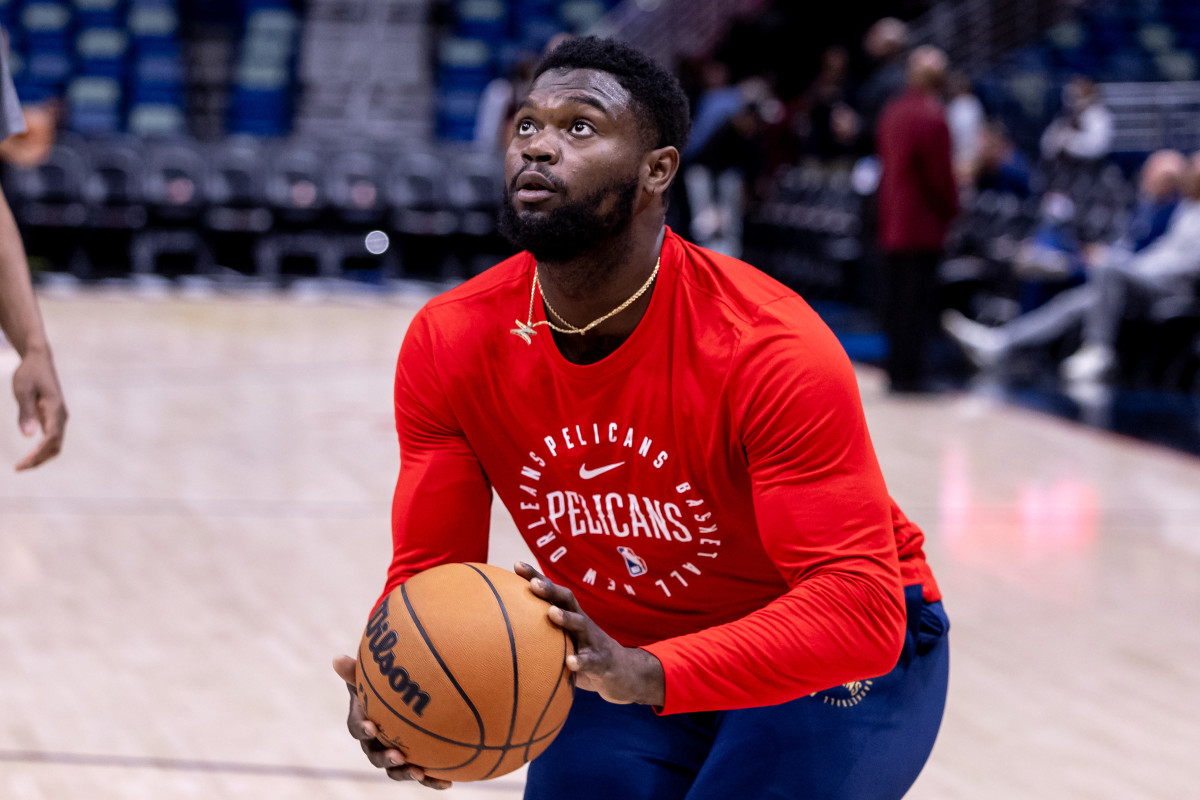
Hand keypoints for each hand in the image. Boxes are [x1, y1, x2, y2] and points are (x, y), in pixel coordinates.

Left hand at [12, 345, 66, 470]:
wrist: (39, 360)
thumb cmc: (29, 373)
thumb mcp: (22, 390)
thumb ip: (25, 413)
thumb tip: (28, 436)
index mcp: (55, 409)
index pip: (51, 438)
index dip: (38, 453)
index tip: (22, 463)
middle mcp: (61, 416)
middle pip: (55, 446)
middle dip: (39, 460)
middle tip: (18, 468)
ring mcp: (60, 417)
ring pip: (56, 444)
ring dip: (41, 457)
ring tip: (22, 465)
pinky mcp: (55, 418)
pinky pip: (52, 439)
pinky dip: (42, 450)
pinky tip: (30, 454)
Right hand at [331, 655, 450, 789]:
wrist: (403, 701)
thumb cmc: (382, 686)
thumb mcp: (371, 677)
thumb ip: (357, 671)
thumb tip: (337, 659)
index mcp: (363, 723)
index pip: (357, 728)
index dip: (362, 729)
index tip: (372, 727)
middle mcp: (375, 744)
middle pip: (375, 755)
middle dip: (385, 757)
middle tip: (397, 755)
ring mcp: (393, 755)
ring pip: (395, 770)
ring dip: (405, 773)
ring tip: (419, 771)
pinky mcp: (412, 762)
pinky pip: (420, 774)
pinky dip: (432, 781)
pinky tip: (447, 783)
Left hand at [515, 561, 664, 706]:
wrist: (622, 672)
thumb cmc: (584, 652)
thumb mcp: (564, 639)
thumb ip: (542, 633)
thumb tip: (505, 630)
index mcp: (570, 615)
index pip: (552, 592)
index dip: (536, 577)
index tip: (517, 565)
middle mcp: (581, 623)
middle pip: (567, 600)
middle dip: (550, 590)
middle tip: (534, 584)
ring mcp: (593, 641)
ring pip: (580, 625)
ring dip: (566, 618)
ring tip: (551, 613)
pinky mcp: (601, 662)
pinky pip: (591, 660)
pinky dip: (580, 661)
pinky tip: (570, 662)